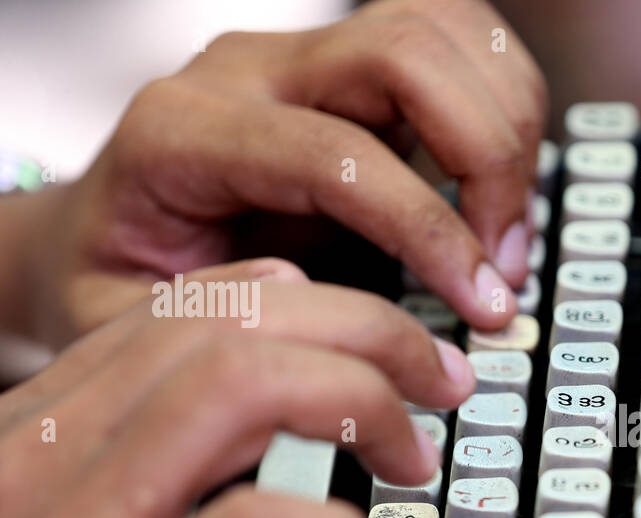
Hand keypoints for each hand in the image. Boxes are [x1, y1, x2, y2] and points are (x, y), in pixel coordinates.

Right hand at [0, 275, 473, 517]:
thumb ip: (130, 454)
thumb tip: (252, 384)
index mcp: (33, 430)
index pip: (181, 310)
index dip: (302, 303)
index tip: (370, 336)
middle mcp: (47, 455)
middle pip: (229, 323)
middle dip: (363, 330)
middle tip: (436, 383)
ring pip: (245, 386)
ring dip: (362, 404)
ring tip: (412, 462)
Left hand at [21, 0, 545, 346]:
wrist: (102, 242)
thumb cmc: (122, 289)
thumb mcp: (141, 334)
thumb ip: (236, 324)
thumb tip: (346, 319)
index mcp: (182, 132)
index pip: (339, 153)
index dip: (430, 230)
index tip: (480, 306)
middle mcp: (246, 71)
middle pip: (404, 51)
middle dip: (486, 160)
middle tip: (505, 265)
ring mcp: (304, 59)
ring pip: (443, 26)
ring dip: (507, 124)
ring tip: (508, 230)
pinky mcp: (353, 70)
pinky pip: (455, 45)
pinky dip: (504, 106)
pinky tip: (498, 189)